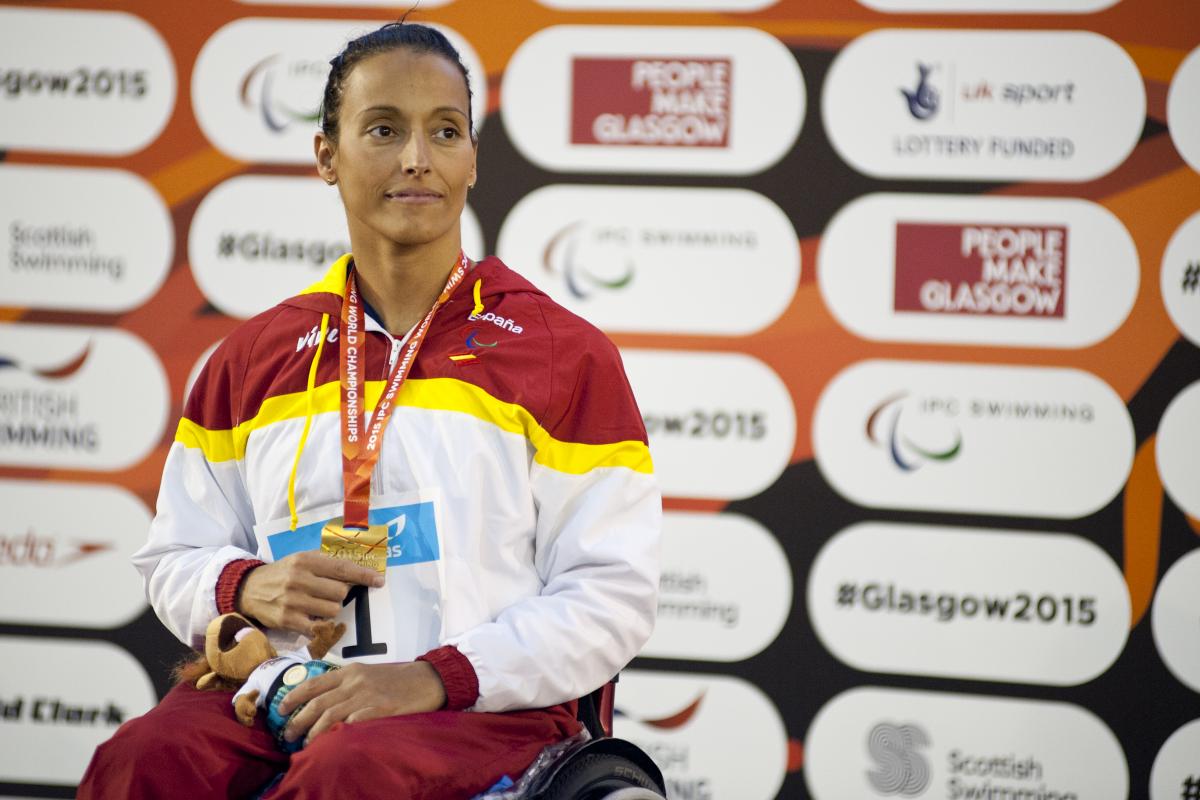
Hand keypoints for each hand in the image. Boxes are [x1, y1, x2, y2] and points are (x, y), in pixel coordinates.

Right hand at [237, 550, 383, 636]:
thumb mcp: (302, 560)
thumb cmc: (283, 573)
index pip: (342, 568)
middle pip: (340, 592)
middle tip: (331, 593)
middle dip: (342, 594)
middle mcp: (299, 579)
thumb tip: (358, 572)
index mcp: (306, 561)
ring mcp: (293, 601)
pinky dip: (321, 624)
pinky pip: (318, 626)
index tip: (379, 581)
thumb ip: (326, 564)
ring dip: (332, 609)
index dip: (363, 575)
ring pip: (332, 610)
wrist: (249, 589)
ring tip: (319, 605)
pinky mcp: (288, 620)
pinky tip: (314, 618)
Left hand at [278, 661, 446, 744]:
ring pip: (330, 716)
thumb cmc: (398, 678)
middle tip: (288, 735)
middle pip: (317, 703)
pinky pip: (353, 723)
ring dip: (314, 732)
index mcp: (350, 672)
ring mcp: (367, 696)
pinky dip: (339, 732)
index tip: (280, 709)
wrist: (428, 679)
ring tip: (306, 744)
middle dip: (298, 720)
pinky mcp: (380, 710)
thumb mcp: (368, 673)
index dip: (293, 697)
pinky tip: (332, 742)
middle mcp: (354, 682)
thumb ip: (347, 683)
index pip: (314, 684)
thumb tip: (323, 699)